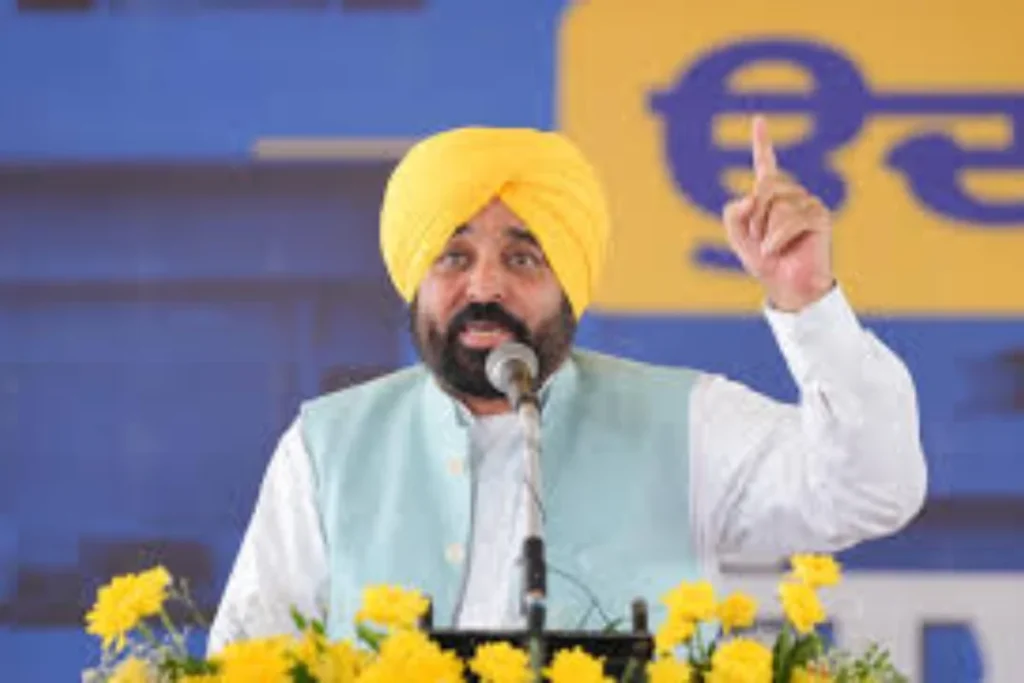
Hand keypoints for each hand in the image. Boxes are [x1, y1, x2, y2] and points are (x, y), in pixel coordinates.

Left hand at [722, 116, 834, 311]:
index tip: (759, 119)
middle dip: (754, 217)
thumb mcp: (738, 239)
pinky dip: (777, 238)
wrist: (787, 286)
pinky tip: (777, 250)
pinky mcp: (820, 217)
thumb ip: (732, 215)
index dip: (762, 142)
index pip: (766, 165)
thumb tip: (750, 197)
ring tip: (772, 248)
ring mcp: (808, 203)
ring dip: (765, 231)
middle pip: (764, 187)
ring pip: (775, 204)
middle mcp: (792, 194)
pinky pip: (790, 218)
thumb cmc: (765, 263)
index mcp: (771, 197)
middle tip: (759, 240)